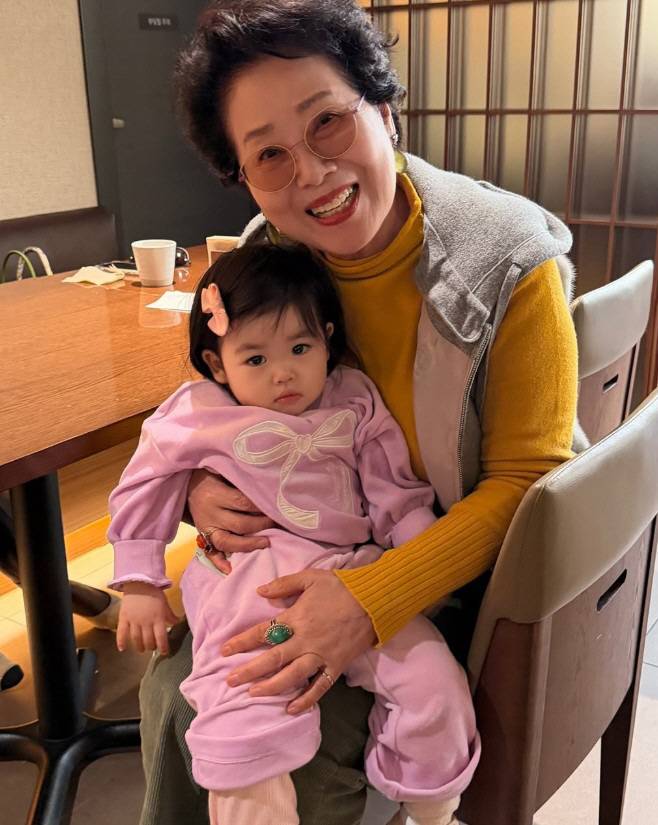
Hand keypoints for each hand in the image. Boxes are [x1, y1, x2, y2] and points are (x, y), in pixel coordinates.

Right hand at [117, 582, 179, 654]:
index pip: (161, 637)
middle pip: (148, 640)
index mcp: (158, 618)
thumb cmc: (154, 593)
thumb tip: (177, 623)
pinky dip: (121, 641)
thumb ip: (170, 615)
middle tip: (152, 648)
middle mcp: (146, 622)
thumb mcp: (165, 604)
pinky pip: (121, 632)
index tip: (164, 652)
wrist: (139, 582)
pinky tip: (122, 648)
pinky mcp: (124, 617)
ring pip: (136, 639)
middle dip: (151, 647)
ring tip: (141, 649)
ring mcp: (134, 620)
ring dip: (139, 646)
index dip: (163, 647)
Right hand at [188, 470, 274, 573]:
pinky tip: (230, 569)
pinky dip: (219, 562)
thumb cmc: (212, 474)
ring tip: (266, 543)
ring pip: (226, 542)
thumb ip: (241, 480)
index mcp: (216, 494)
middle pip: (239, 524)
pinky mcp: (202, 536)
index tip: (277, 506)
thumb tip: (267, 489)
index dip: (261, 506)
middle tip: (278, 523)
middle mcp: (210, 513)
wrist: (187, 483)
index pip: (243, 503)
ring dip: (248, 545)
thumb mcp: (223, 470)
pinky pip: (209, 552)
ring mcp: (205, 527)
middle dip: (261, 525)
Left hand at [222, 570, 376, 713]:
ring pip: (292, 677)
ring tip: (253, 694)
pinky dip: (305, 700)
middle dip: (249, 671)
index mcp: (297, 618)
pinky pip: (319, 687)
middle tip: (230, 681)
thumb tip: (260, 591)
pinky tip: (291, 709)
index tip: (225, 650)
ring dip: (271, 687)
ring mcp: (321, 655)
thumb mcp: (310, 577)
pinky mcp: (336, 666)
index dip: (242, 641)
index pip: (263, 632)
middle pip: (272, 659)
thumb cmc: (341, 586)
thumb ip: (284, 584)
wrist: (374, 599)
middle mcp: (305, 640)